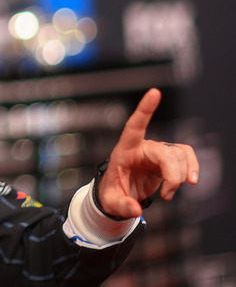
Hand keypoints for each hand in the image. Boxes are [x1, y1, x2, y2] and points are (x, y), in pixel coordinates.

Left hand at [98, 88, 198, 218]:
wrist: (118, 193)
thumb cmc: (111, 193)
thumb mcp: (110, 202)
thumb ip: (122, 206)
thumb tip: (136, 211)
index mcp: (124, 151)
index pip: (134, 126)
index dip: (145, 110)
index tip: (154, 92)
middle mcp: (142, 147)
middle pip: (167, 153)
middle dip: (173, 176)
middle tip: (166, 196)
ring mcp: (156, 151)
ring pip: (180, 156)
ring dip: (180, 177)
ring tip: (168, 194)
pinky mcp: (167, 158)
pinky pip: (187, 156)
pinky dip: (192, 168)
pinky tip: (189, 181)